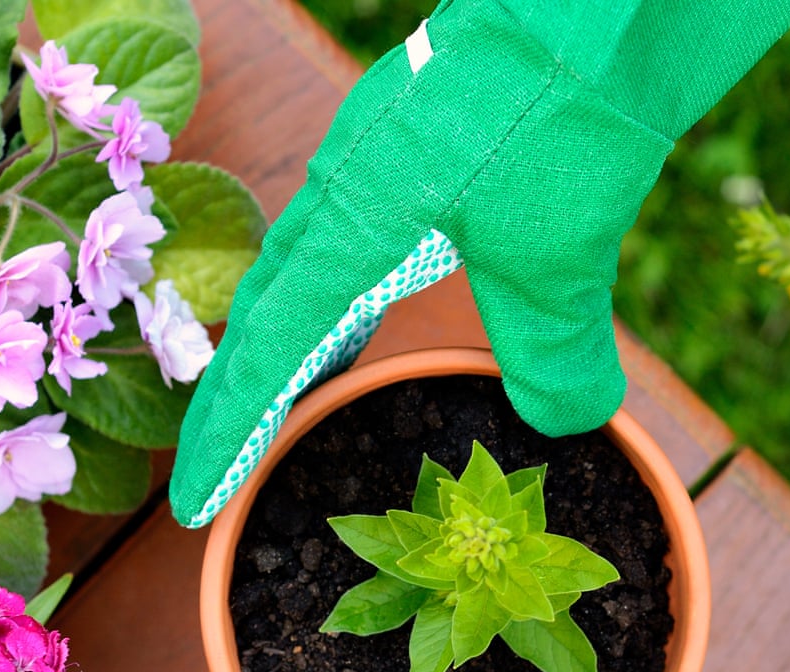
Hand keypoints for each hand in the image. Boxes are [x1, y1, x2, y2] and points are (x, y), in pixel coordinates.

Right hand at [168, 0, 789, 527]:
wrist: (594, 10)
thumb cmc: (557, 122)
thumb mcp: (560, 263)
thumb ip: (556, 356)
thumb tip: (570, 423)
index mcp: (349, 227)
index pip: (267, 353)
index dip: (230, 435)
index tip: (195, 503)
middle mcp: (344, 191)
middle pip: (266, 307)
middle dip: (241, 392)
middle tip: (222, 458)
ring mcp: (376, 159)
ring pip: (307, 267)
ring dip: (291, 339)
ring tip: (285, 398)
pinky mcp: (417, 143)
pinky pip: (353, 232)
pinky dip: (345, 288)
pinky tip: (371, 302)